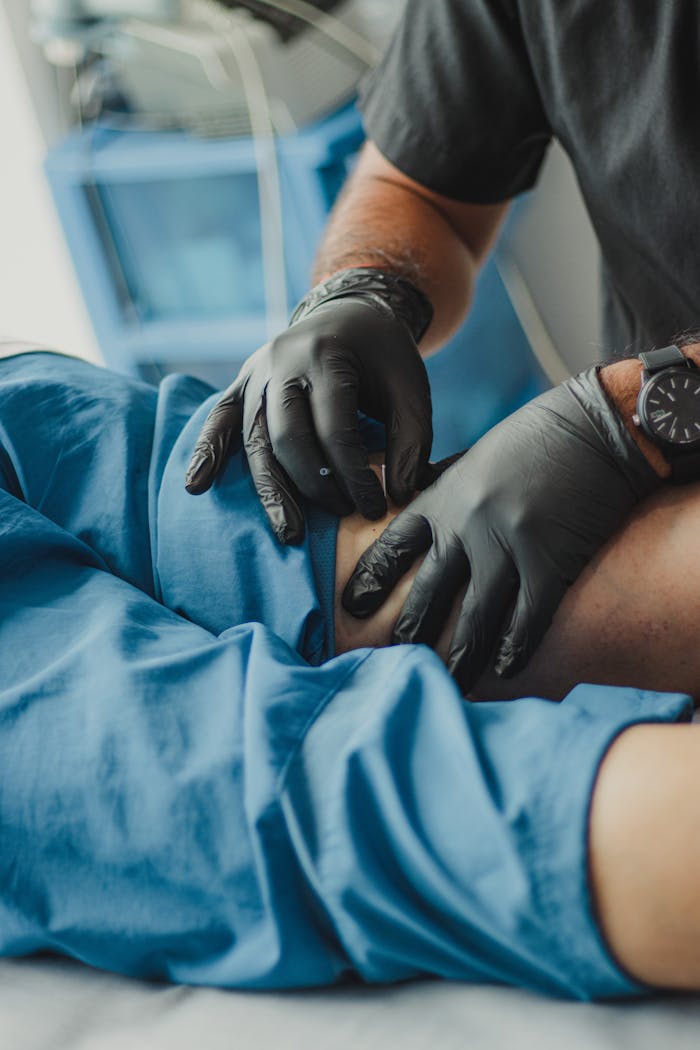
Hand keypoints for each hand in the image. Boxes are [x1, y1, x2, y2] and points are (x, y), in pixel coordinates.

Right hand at [185, 296, 432, 543]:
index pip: (333, 429)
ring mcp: (256, 373)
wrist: (348, 311)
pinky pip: (220, 419)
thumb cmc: (383, 355)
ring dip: (269, 489)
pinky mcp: (241, 383)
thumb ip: (411, 441)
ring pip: (253, 438)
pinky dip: (207, 452)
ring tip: (287, 531)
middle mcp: (282, 362)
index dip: (353, 475)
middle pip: (288, 437)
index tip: (373, 507)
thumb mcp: (410, 388)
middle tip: (340, 514)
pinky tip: (196, 485)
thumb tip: (401, 495)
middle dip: (314, 485)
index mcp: (326, 356)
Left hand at [342, 368, 661, 691]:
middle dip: (410, 632)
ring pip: (475, 616)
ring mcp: (507, 544)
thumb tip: (409, 492)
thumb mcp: (475, 455)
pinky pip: (527, 618)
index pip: (395, 546)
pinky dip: (514, 647)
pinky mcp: (549, 560)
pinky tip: (505, 669)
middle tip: (396, 662)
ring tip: (450, 684)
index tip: (351, 607)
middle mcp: (466, 525)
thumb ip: (444, 483)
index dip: (372, 579)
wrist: (594, 425)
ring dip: (461, 656)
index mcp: (444, 497)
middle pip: (429, 592)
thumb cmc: (536, 437)